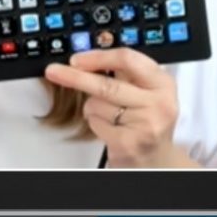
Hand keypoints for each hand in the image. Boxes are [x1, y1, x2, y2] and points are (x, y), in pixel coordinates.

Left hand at [44, 48, 195, 167]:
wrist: (157, 159)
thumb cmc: (146, 120)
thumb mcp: (146, 92)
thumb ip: (124, 73)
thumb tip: (87, 58)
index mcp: (163, 83)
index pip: (127, 60)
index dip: (98, 57)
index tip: (76, 59)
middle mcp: (158, 103)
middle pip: (106, 84)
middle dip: (75, 77)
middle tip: (53, 71)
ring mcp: (145, 124)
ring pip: (97, 104)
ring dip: (93, 108)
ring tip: (111, 116)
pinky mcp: (128, 143)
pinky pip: (95, 122)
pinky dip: (95, 122)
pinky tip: (110, 128)